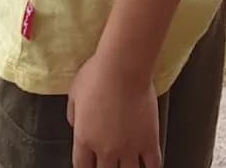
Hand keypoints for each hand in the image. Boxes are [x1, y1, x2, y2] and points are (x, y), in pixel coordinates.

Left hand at [67, 53, 160, 167]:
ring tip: (127, 164)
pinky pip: (153, 166)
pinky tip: (148, 164)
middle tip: (108, 162)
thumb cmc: (97, 74)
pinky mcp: (149, 142)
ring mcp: (129, 148)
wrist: (123, 68)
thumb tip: (75, 123)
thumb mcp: (74, 92)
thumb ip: (73, 113)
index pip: (81, 166)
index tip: (89, 164)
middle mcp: (106, 149)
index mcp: (84, 138)